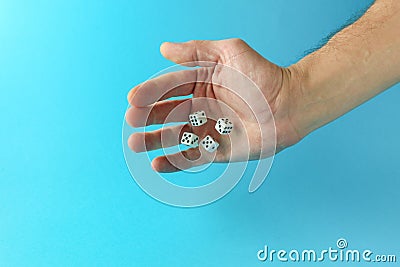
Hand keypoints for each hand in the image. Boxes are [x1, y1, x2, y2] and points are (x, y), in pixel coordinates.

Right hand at [126, 39, 301, 171]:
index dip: (151, 92)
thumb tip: (164, 49)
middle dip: (148, 117)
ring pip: (175, 136)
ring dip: (154, 141)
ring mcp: (207, 129)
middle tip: (131, 121)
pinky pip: (192, 157)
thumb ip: (197, 51)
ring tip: (136, 144)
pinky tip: (158, 163)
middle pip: (167, 113)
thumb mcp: (229, 53)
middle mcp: (200, 106)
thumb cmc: (262, 76)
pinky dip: (175, 162)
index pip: (169, 87)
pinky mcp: (217, 150)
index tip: (134, 98)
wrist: (290, 104)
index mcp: (200, 83)